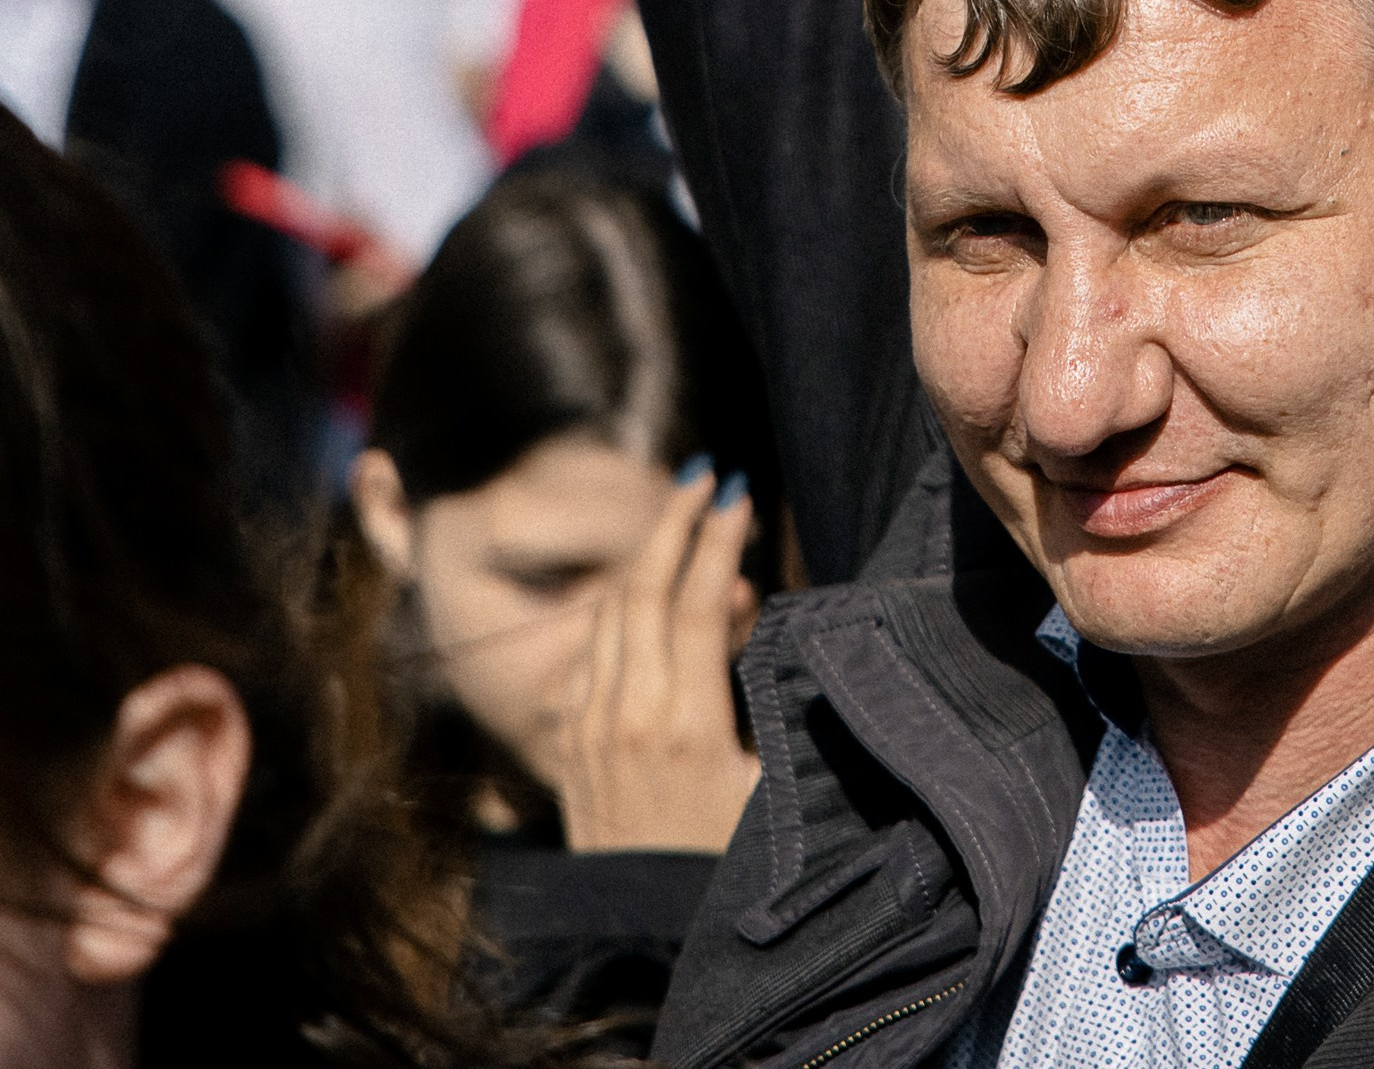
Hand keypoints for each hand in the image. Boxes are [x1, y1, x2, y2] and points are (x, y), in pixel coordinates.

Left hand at [549, 464, 761, 855]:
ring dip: (644, 559)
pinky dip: (619, 612)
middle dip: (673, 522)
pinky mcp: (567, 747)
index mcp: (686, 724)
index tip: (738, 493)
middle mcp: (628, 717)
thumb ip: (763, 695)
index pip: (697, 601)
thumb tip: (751, 612)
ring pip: (610, 614)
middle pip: (644, 588)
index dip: (719, 540)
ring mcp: (589, 730)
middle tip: (702, 476)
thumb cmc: (727, 866)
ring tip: (681, 522)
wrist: (647, 936)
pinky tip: (644, 598)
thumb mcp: (767, 786)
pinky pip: (587, 656)